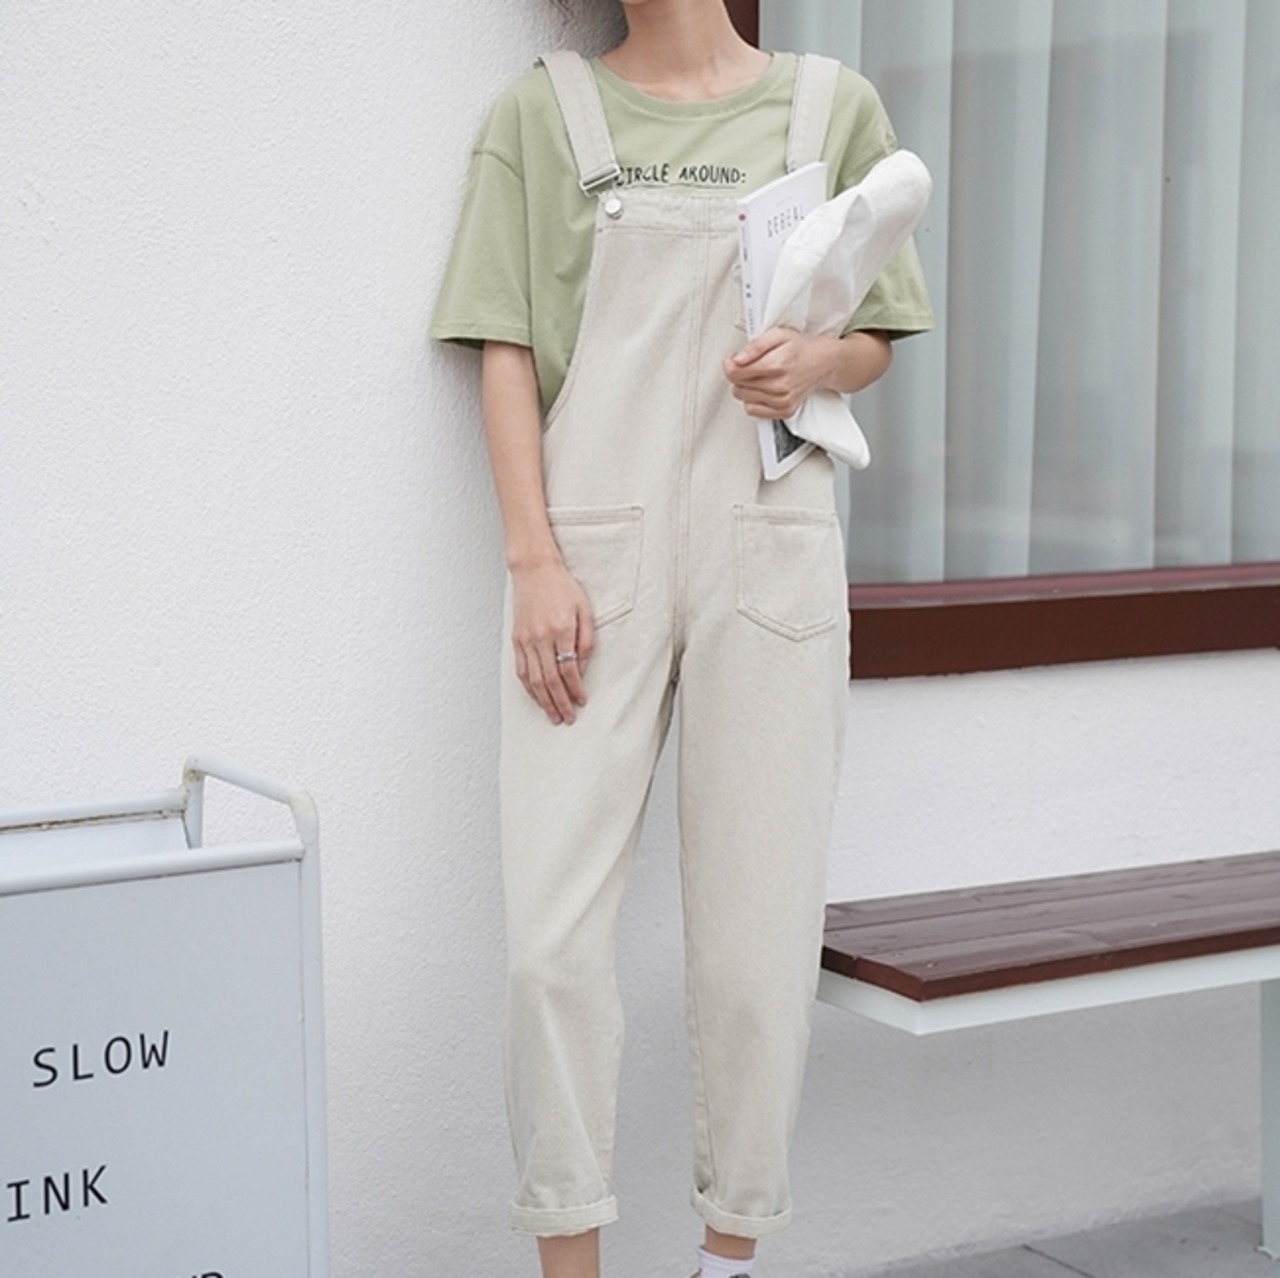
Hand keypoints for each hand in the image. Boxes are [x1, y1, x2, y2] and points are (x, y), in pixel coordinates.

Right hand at [509, 558, 594, 724]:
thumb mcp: (585, 610)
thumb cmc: (562, 587)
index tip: (582, 701)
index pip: (569, 669)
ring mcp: (525, 640)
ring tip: (553, 716)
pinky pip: (521, 670)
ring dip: (543, 701)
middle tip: (567, 718)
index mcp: (560, 630)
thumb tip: (582, 669)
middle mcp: (540, 637)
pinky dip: (528, 688)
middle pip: (549, 680)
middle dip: (560, 703)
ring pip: (533, 680)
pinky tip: (536, 698)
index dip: (575, 689)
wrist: (535, 570)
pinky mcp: (516, 640)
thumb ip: (586, 640)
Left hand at [723, 327, 833, 420]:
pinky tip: (763, 389)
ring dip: (746, 387)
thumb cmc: (800, 348)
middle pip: (737, 386)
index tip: (734, 358)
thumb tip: (737, 359)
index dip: (730, 363)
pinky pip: (753, 411)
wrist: (822, 363)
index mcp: (777, 364)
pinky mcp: (784, 411)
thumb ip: (755, 345)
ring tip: (760, 376)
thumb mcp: (778, 334)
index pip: (735, 373)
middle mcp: (780, 386)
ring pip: (743, 399)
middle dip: (739, 374)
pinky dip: (753, 400)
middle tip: (751, 365)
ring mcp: (782, 401)